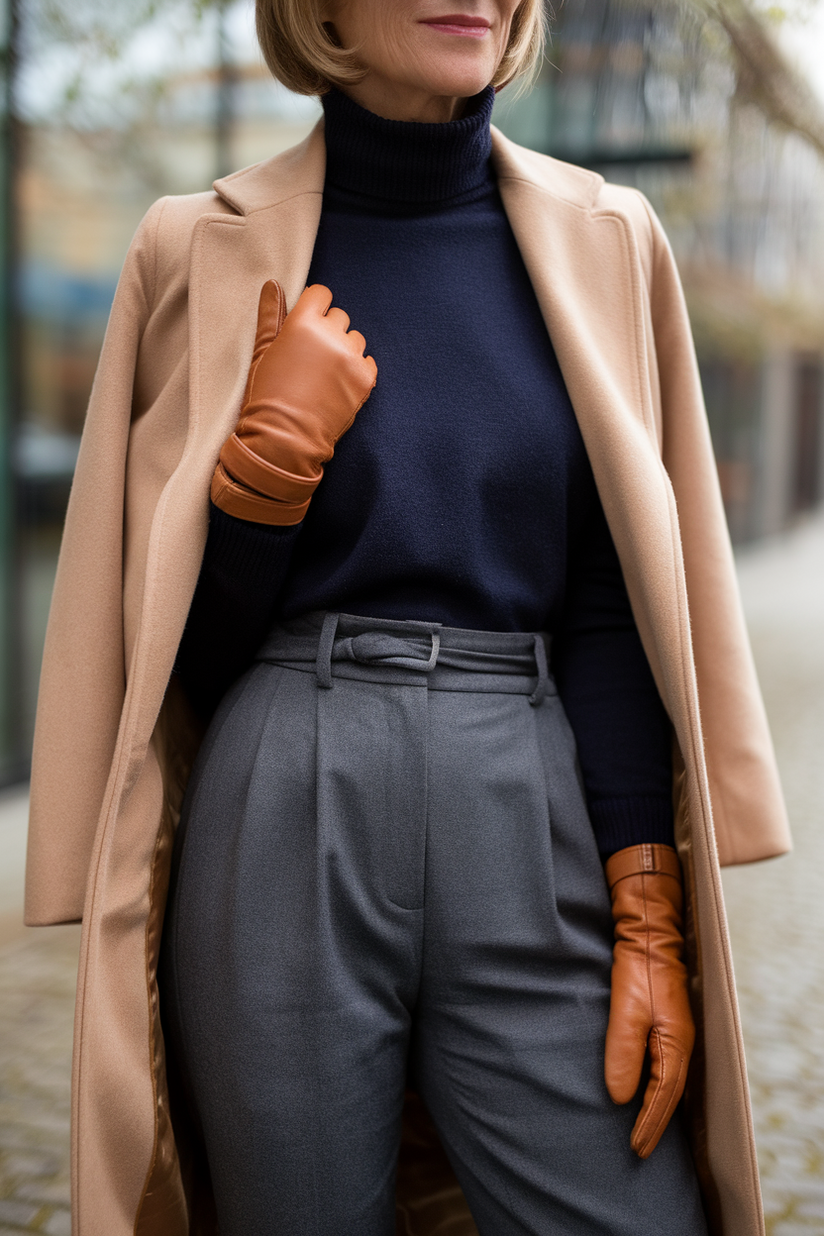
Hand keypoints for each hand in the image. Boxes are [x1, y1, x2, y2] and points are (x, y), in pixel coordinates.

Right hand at [211, 280, 376, 524]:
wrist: (285, 439)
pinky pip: (368, 361)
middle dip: (328, 331)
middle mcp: (332, 335)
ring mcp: (352, 358)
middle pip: (339, 317)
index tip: (307, 328)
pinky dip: (357, 370)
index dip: (314, 309)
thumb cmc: (267, 395)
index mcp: (303, 323)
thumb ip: (270, 314)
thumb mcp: (262, 352)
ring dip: (344, 350)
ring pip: (356, 339)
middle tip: (311, 359)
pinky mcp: (366, 380)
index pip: (321, 295)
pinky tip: (339, 385)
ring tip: (325, 375)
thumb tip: (273, 283)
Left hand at [603, 843, 694, 1158]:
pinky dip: (655, 1086)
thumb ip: (623, 1052)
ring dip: (656, 1107)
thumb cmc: (637, 966)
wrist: (648, 930)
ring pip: (669, 1081)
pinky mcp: (666, 1023)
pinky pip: (664, 1066)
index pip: (664, 1096)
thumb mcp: (626, 1008)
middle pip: (671, 1094)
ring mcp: (676, 1032)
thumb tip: (619, 1097)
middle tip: (639, 1150)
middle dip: (656, 1123)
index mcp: (675, 1043)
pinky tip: (644, 1093)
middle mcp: (681, 1042)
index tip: (635, 1148)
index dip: (649, 1124)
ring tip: (642, 1132)